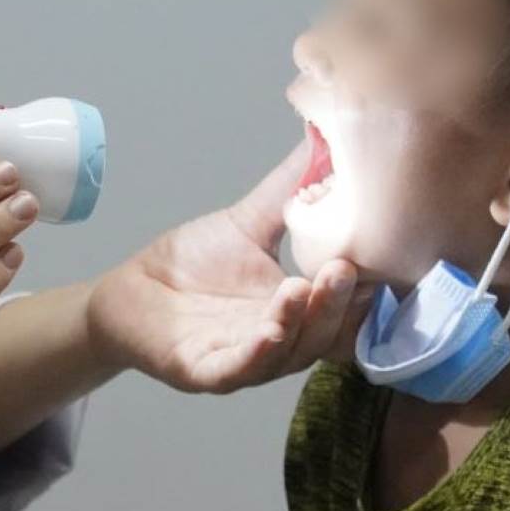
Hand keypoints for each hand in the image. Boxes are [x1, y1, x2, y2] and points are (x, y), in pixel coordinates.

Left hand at [87, 141, 359, 393]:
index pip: (347, 309)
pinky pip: (237, 370)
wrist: (129, 292)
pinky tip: (269, 330)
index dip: (364, 289)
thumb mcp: (247, 223)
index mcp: (300, 311)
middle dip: (337, 304)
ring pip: (286, 353)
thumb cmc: (191, 265)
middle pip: (324, 334)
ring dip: (300, 323)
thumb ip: (290, 188)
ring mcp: (244, 361)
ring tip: (304, 287)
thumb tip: (326, 137)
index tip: (380, 256)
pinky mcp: (204, 372)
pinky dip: (257, 354)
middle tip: (344, 268)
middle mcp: (282, 343)